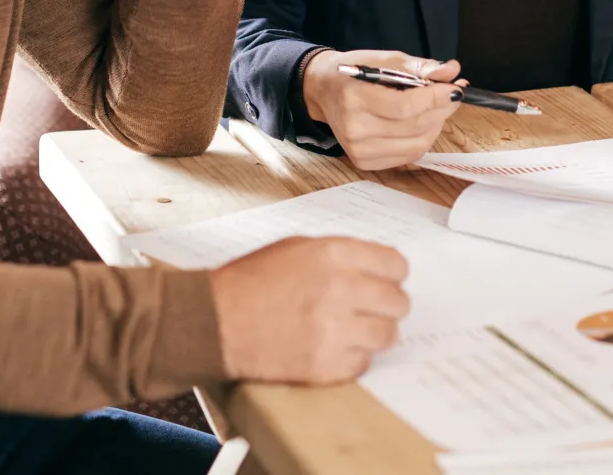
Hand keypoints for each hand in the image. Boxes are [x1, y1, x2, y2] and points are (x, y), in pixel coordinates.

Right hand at [209, 236, 410, 382]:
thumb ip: (339, 254)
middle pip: (398, 302)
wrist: (215, 321)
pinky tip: (333, 348)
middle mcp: (340, 289)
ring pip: (387, 335)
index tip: (387, 282)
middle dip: (387, 306)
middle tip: (372, 310)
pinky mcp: (325, 365)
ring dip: (374, 334)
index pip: (396, 264)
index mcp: (334, 254)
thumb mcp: (296, 248)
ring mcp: (334, 329)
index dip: (393, 275)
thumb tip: (376, 266)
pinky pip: (363, 364)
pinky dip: (352, 359)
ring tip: (353, 331)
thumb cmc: (249, 282)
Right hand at [303, 50, 461, 170]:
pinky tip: (422, 122)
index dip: (435, 98)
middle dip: (442, 108)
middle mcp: (355, 129)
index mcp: (355, 99)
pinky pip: (409, 155)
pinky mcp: (364, 162)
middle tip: (453, 93)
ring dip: (436, 124)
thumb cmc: (352, 71)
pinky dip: (423, 138)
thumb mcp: (381, 59)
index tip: (455, 88)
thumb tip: (451, 71)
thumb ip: (416, 66)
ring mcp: (359, 150)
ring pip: (418, 143)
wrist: (321, 91)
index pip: (405, 106)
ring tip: (438, 106)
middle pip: (415, 126)